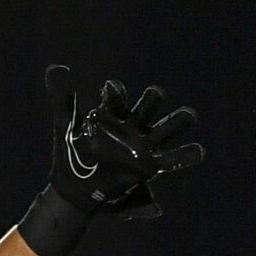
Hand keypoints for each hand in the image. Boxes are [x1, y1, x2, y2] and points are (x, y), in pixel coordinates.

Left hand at [19, 64, 205, 255]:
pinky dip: (186, 156)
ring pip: (167, 127)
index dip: (116, 92)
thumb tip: (55, 67)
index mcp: (112, 114)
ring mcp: (142, 145)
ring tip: (189, 115)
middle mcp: (131, 125)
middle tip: (154, 94)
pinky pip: (173, 159)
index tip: (109, 92)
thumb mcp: (65, 124)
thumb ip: (62, 97)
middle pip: (150, 104)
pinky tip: (199, 151)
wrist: (74, 188)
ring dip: (179, 120)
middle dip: (153, 98)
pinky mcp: (149, 166)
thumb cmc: (71, 154)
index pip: (118, 96)